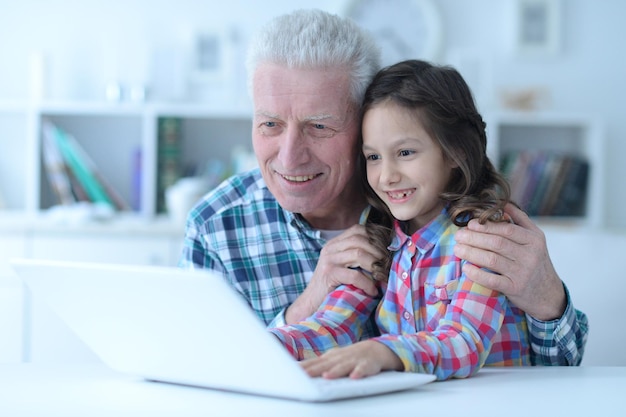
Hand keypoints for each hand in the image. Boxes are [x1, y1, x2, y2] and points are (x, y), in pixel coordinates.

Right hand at [285, 224, 381, 323]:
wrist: (311, 304)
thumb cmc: (332, 286)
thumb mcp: (343, 266)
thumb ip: (356, 257)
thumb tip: (385, 253)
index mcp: (334, 243)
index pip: (358, 230)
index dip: (375, 237)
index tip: (388, 249)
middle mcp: (330, 248)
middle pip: (360, 240)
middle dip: (378, 252)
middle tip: (388, 265)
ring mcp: (328, 260)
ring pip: (359, 254)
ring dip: (375, 266)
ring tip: (382, 277)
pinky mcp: (329, 274)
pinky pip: (355, 275)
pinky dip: (367, 283)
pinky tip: (372, 292)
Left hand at [301, 340, 402, 378]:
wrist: (375, 349)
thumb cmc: (349, 357)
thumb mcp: (332, 359)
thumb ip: (316, 365)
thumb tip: (297, 370)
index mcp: (329, 358)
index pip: (313, 363)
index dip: (302, 368)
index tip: (289, 373)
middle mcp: (339, 358)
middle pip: (324, 365)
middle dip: (314, 370)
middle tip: (302, 376)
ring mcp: (353, 360)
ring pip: (343, 366)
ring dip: (335, 371)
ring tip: (327, 376)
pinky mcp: (366, 365)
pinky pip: (363, 369)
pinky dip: (359, 372)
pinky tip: (354, 377)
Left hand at [453, 203, 566, 320]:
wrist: (548, 294)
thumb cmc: (536, 262)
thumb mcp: (535, 239)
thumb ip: (521, 220)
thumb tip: (503, 203)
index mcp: (533, 240)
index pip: (507, 229)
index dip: (486, 226)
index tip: (469, 224)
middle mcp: (530, 255)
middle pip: (497, 243)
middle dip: (474, 238)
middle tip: (458, 236)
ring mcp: (523, 273)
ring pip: (492, 260)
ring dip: (471, 253)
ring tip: (457, 249)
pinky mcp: (515, 289)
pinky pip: (492, 281)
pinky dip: (477, 274)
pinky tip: (466, 268)